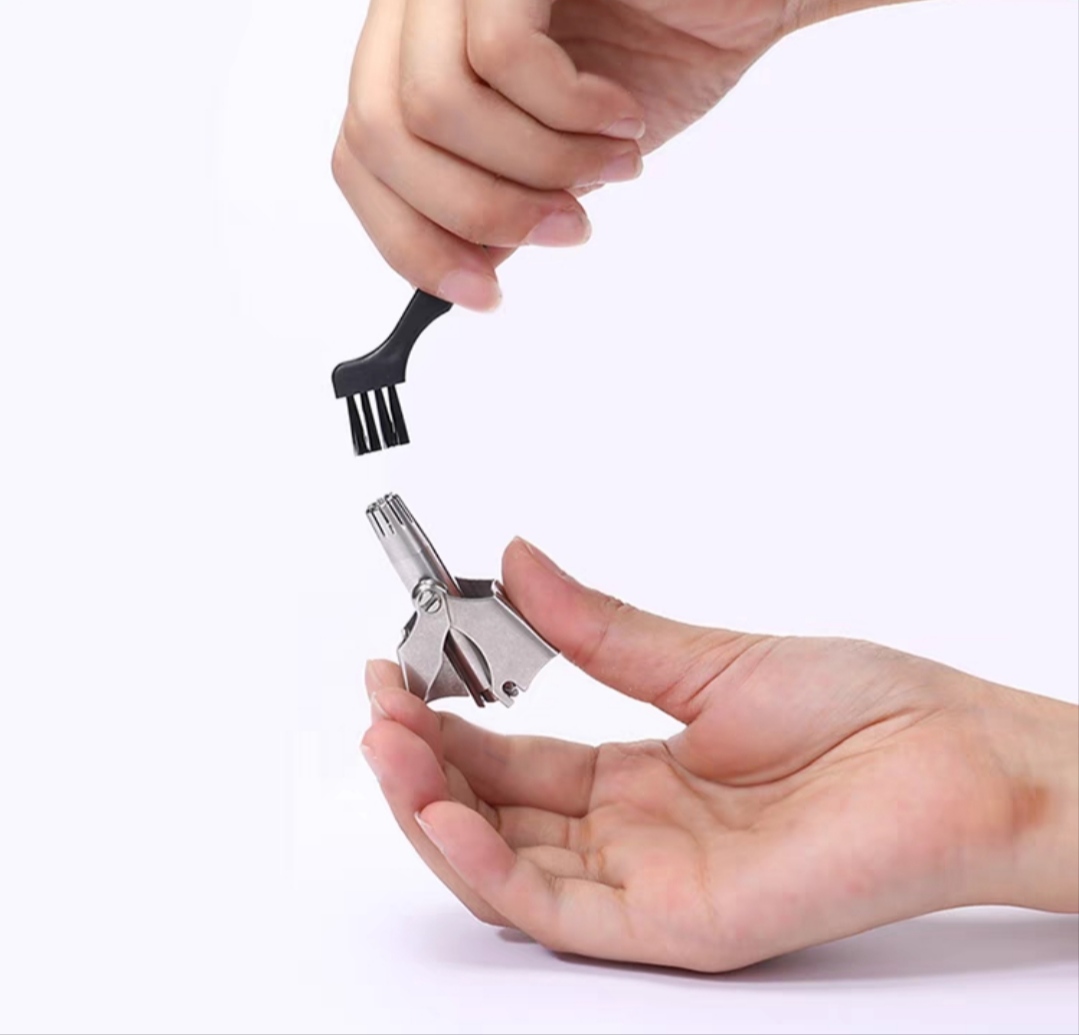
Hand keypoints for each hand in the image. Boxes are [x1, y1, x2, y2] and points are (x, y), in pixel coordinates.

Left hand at [332, 0, 802, 309]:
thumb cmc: (664, 51)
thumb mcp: (564, 149)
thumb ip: (500, 195)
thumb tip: (459, 267)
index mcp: (420, 51)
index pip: (360, 154)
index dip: (410, 239)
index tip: (481, 294)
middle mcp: (420, 3)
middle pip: (381, 136)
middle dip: (479, 212)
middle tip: (568, 231)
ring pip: (434, 107)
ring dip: (539, 166)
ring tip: (613, 165)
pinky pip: (501, 55)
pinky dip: (569, 110)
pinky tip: (621, 110)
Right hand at [362, 539, 1078, 970]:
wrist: (961, 755)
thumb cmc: (863, 711)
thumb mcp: (706, 659)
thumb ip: (603, 630)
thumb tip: (521, 566)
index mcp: (639, 779)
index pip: (515, 765)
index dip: (450, 725)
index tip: (401, 673)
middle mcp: (635, 839)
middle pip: (497, 817)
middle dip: (425, 766)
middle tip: (379, 709)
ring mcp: (653, 887)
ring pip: (510, 871)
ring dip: (436, 814)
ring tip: (389, 748)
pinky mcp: (680, 924)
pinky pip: (561, 910)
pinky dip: (491, 869)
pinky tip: (445, 812)